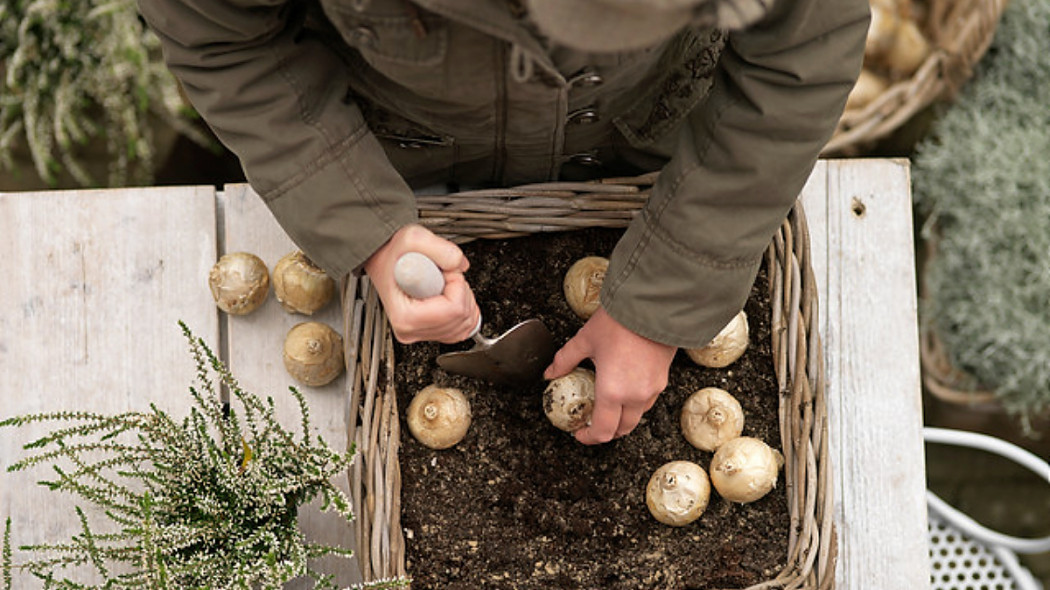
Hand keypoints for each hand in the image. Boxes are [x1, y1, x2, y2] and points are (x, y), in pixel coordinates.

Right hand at [363, 224, 479, 343]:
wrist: (381, 258)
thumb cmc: (393, 253)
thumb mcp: (413, 238)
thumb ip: (441, 249)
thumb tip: (459, 264)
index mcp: (406, 315)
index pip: (455, 309)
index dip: (456, 283)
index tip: (444, 271)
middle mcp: (410, 330)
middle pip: (462, 318)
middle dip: (461, 291)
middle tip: (443, 275)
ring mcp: (419, 333)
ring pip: (466, 325)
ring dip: (464, 299)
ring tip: (444, 283)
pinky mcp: (427, 332)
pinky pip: (462, 330)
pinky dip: (464, 311)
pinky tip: (451, 296)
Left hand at [544, 307, 676, 444]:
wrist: (654, 306)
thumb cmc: (619, 322)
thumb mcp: (585, 340)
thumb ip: (565, 360)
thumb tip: (550, 373)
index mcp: (612, 392)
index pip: (602, 431)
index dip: (589, 437)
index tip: (579, 433)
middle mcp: (635, 396)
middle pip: (622, 429)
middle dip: (606, 431)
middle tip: (592, 424)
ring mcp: (652, 389)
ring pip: (636, 416)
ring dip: (622, 418)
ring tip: (607, 406)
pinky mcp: (663, 379)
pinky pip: (647, 401)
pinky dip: (635, 403)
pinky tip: (625, 389)